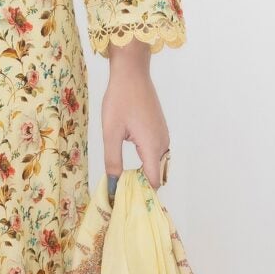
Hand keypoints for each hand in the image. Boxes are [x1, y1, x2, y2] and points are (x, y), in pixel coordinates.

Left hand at [102, 42, 171, 188]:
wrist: (132, 74)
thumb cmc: (120, 100)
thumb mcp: (111, 132)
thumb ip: (113, 160)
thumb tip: (113, 184)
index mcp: (152, 145)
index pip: (154, 181)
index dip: (142, 193)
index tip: (127, 200)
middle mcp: (162, 143)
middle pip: (158, 174)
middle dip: (142, 185)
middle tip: (121, 192)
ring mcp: (163, 135)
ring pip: (158, 164)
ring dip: (144, 173)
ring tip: (124, 180)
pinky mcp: (160, 129)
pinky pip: (157, 153)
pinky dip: (147, 161)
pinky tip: (131, 162)